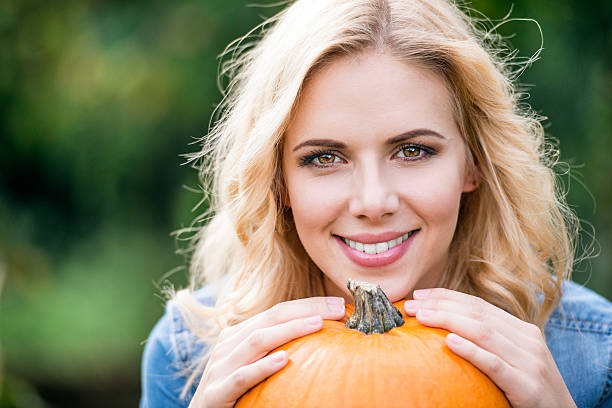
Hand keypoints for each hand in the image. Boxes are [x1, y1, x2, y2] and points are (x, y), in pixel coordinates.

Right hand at [188, 296, 345, 407]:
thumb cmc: (233, 393)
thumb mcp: (252, 365)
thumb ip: (276, 349)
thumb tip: (321, 340)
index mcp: (238, 335)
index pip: (277, 312)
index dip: (308, 304)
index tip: (338, 303)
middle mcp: (228, 345)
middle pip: (271, 318)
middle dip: (306, 309)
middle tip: (338, 308)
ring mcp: (221, 367)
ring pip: (258, 340)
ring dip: (290, 330)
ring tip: (317, 324)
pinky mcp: (216, 392)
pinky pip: (242, 376)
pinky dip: (263, 366)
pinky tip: (283, 360)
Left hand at [404, 288, 575, 407]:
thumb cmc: (529, 388)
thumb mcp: (513, 358)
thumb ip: (489, 341)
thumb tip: (448, 329)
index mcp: (523, 330)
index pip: (479, 306)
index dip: (447, 297)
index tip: (419, 294)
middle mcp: (528, 340)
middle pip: (477, 314)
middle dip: (440, 305)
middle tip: (411, 304)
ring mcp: (529, 362)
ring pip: (484, 332)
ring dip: (448, 320)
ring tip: (422, 317)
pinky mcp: (526, 385)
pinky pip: (495, 364)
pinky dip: (471, 350)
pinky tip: (449, 342)